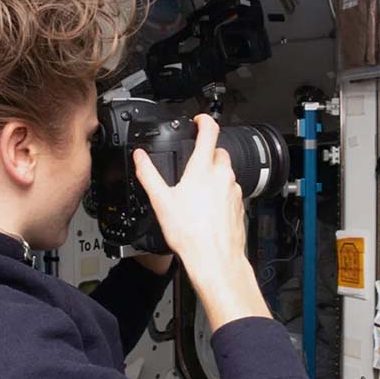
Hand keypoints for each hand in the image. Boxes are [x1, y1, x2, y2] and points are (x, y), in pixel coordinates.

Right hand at [133, 115, 269, 330]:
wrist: (215, 259)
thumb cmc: (190, 233)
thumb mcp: (161, 201)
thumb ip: (149, 174)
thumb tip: (139, 157)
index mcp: (203, 168)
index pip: (209, 131)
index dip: (204, 120)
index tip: (199, 120)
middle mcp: (223, 175)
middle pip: (218, 151)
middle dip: (207, 152)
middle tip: (192, 164)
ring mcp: (234, 190)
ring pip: (226, 172)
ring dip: (214, 174)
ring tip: (197, 192)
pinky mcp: (240, 205)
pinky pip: (231, 190)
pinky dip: (221, 192)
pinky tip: (208, 208)